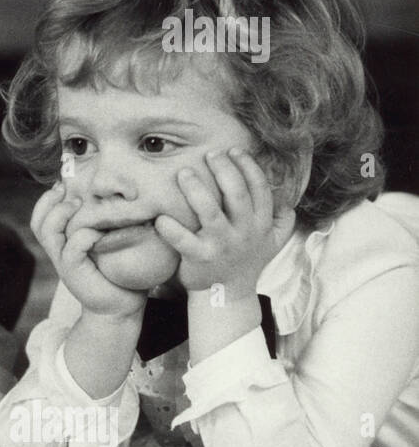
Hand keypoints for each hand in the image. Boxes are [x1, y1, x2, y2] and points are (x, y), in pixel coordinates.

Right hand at [31, 181, 146, 317]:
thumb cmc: (120, 272)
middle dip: (49, 202)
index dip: (46, 200)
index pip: (40, 218)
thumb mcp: (110, 243)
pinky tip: (97, 233)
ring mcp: (64, 263)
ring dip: (61, 214)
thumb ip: (105, 224)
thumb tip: (117, 196)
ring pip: (48, 232)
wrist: (121, 306)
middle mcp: (59, 252)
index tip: (63, 185)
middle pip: (38, 222)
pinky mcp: (74, 273)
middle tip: (67, 191)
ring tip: (78, 205)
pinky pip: (71, 249)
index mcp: (63, 244)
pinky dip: (83, 236)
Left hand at [153, 149, 295, 294]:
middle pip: (237, 195)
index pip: (259, 190)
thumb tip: (286, 197)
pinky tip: (160, 217)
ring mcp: (222, 246)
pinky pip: (184, 241)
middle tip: (210, 154)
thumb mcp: (272, 243)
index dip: (248, 167)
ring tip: (184, 172)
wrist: (227, 296)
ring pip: (210, 212)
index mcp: (261, 225)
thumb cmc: (246, 262)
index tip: (234, 150)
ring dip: (196, 190)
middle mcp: (244, 234)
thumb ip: (281, 220)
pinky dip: (171, 229)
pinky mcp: (200, 259)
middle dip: (224, 170)